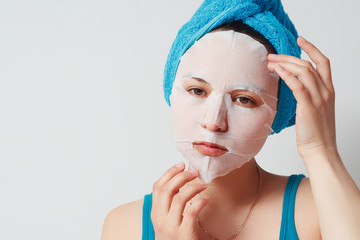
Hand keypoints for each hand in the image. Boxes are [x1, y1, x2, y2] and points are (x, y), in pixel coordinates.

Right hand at [151, 162, 208, 239]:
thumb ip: (171, 202)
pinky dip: (200, 202)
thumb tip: (180, 179)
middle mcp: (160, 219)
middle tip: (194, 171)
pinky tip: (206, 199)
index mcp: (155, 213)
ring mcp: (171, 227)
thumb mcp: (168, 220)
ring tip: (203, 184)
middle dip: (181, 176)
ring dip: (193, 187)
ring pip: (179, 198)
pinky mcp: (184, 234)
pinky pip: (191, 212)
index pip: (157, 187)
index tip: (181, 165)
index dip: (169, 173)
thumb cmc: (176, 238)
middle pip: (167, 189)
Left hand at [267, 36, 337, 158]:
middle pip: (308, 64)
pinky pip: (297, 85)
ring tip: (270, 62)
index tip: (300, 40)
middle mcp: (326, 92)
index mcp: (329, 91)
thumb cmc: (315, 133)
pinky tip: (277, 70)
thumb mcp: (314, 110)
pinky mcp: (309, 106)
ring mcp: (319, 98)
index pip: (323, 63)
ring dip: (284, 63)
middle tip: (273, 55)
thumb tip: (292, 86)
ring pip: (303, 71)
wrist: (320, 150)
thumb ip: (307, 96)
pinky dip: (287, 75)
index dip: (312, 49)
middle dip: (289, 56)